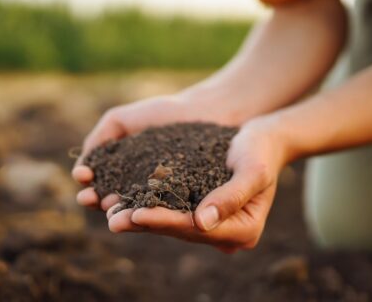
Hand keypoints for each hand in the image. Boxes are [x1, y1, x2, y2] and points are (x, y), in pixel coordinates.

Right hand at [72, 92, 238, 210]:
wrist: (207, 111)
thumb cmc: (165, 113)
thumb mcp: (121, 120)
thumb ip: (99, 138)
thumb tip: (81, 167)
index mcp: (123, 173)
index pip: (99, 185)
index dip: (88, 184)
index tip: (83, 178)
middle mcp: (140, 189)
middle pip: (113, 201)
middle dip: (98, 201)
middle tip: (89, 198)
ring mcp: (162, 198)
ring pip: (135, 209)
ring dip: (119, 211)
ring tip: (109, 207)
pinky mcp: (184, 204)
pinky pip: (165, 209)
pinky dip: (150, 211)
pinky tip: (138, 208)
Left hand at [106, 117, 287, 252]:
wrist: (263, 138)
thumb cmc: (261, 150)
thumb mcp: (252, 169)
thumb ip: (231, 196)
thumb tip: (202, 222)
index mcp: (244, 230)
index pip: (196, 229)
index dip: (165, 221)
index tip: (137, 214)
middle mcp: (226, 234)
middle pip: (179, 230)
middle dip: (144, 223)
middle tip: (112, 220)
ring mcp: (212, 225)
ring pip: (170, 224)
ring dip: (139, 218)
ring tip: (109, 213)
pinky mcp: (199, 210)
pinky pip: (169, 211)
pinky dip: (146, 205)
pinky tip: (121, 200)